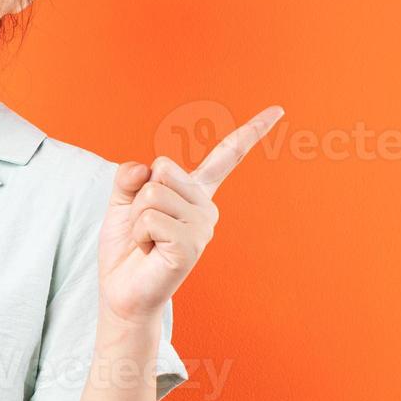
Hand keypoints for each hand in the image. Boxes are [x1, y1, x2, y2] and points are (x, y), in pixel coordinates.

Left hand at [98, 106, 284, 325]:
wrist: (122, 290)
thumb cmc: (127, 247)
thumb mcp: (123, 201)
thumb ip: (130, 176)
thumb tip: (143, 169)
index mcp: (195, 192)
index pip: (226, 156)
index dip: (252, 131)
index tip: (277, 110)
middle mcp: (206, 207)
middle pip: (163, 167)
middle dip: (140, 193)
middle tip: (145, 225)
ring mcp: (202, 227)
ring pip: (153, 192)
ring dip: (137, 217)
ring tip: (146, 240)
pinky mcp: (191, 246)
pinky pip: (151, 218)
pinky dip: (139, 233)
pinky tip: (149, 250)